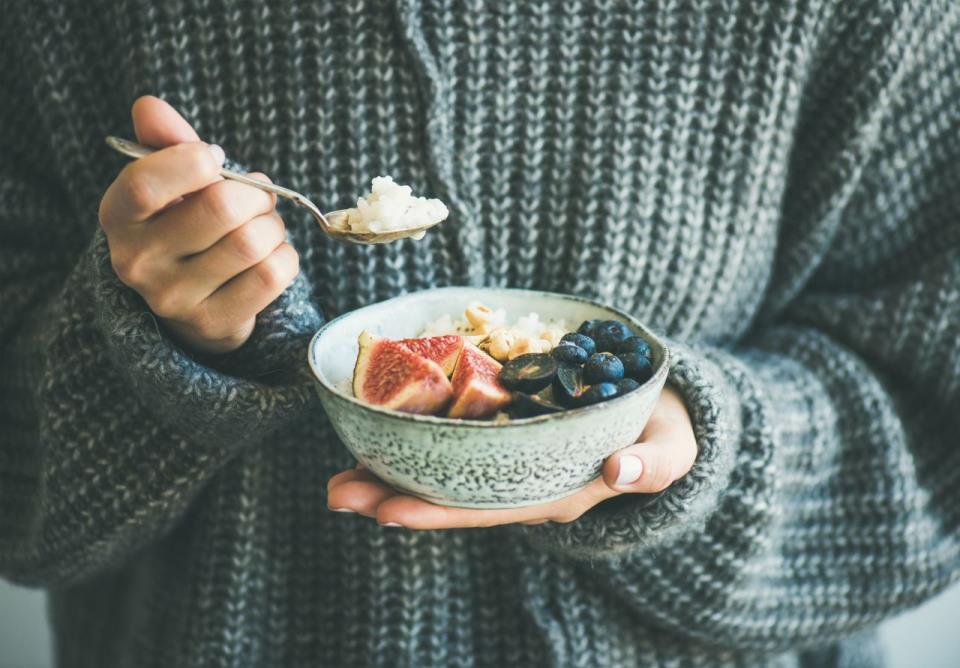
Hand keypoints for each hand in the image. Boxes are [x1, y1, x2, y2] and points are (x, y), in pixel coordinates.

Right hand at [99, 96, 298, 353]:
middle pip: (221, 209)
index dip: (194, 162)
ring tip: (263, 227)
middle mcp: (137, 262)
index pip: (146, 183)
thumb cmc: (186, 225)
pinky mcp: (214, 323)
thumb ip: (166, 142)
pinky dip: (286, 256)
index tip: (215, 159)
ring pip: (252, 242)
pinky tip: (271, 255)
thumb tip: (149, 106)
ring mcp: (175, 299)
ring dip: (273, 226)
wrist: (193, 301)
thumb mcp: (172, 183)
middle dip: (255, 194)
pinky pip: (273, 274)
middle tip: (257, 198)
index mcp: (118, 217)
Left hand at [327, 386, 697, 527]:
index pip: (487, 509)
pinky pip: (456, 443)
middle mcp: (524, 484)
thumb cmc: (665, 434)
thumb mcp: (673, 448)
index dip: (437, 511)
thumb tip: (622, 471)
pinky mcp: (507, 434)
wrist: (660, 415)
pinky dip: (416, 440)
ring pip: (444, 473)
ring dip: (391, 472)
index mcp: (556, 493)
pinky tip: (380, 432)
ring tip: (338, 473)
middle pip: (450, 496)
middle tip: (335, 491)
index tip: (386, 512)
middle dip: (393, 497)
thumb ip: (655, 463)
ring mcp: (512, 461)